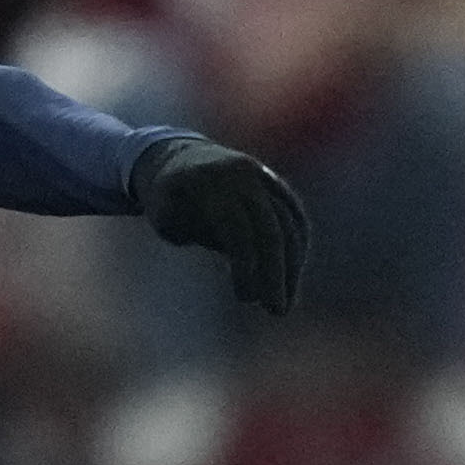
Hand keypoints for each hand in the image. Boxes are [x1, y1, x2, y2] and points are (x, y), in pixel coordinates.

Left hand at [130, 134, 308, 315]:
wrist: (177, 154)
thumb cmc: (167, 198)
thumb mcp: (167, 217)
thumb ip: (194, 235)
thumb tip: (241, 267)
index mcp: (213, 182)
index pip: (239, 229)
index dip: (247, 266)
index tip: (244, 299)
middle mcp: (245, 176)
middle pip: (272, 228)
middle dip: (277, 272)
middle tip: (277, 311)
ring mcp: (264, 177)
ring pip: (290, 224)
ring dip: (292, 267)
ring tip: (283, 303)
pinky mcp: (277, 184)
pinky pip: (296, 218)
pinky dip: (297, 249)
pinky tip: (291, 278)